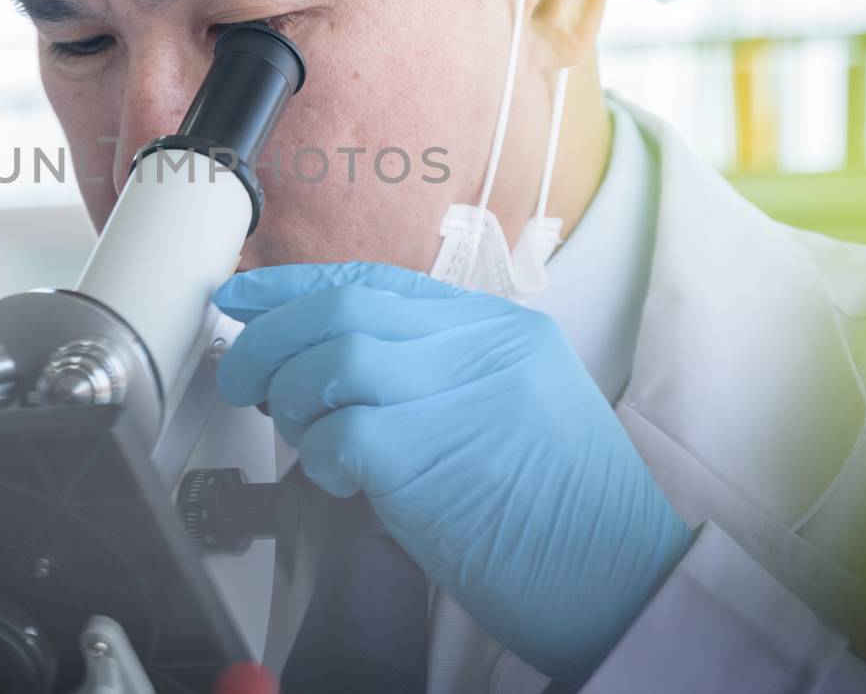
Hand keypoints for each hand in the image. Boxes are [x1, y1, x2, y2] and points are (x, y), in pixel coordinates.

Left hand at [214, 262, 690, 680]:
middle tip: (242, 379)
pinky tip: (343, 484)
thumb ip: (436, 370)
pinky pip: (336, 436)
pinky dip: (319, 459)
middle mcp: (480, 346)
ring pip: (329, 361)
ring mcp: (456, 395)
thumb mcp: (514, 405)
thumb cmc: (562, 512)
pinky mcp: (427, 457)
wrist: (623, 583)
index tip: (244, 298)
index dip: (294, 286)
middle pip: (340, 309)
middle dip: (269, 340)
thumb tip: (324, 363)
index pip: (375, 281)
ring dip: (293, 403)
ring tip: (307, 441)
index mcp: (500, 328)